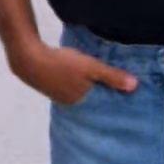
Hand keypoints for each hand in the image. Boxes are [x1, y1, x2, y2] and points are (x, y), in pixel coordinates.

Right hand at [8, 40, 136, 105]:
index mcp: (81, 101)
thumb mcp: (90, 67)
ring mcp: (58, 95)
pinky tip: (79, 77)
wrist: (28, 58)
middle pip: (91, 101)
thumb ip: (112, 76)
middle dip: (102, 96)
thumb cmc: (62, 64)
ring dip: (89, 89)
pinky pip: (70, 88)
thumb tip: (135, 86)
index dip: (113, 100)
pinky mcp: (50, 86)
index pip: (102, 105)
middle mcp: (70, 103)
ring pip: (79, 94)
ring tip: (100, 84)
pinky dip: (77, 84)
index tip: (126, 99)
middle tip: (117, 91)